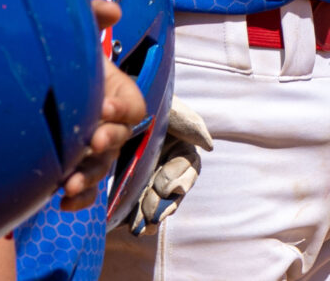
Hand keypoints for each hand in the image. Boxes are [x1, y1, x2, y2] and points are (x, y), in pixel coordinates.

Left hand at [60, 0, 150, 211]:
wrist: (31, 82)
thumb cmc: (62, 57)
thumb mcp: (76, 32)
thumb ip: (93, 16)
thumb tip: (112, 10)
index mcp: (116, 95)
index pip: (133, 107)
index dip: (123, 110)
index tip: (104, 107)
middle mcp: (108, 125)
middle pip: (119, 140)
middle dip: (108, 142)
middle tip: (93, 141)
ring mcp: (91, 150)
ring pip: (100, 169)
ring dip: (89, 178)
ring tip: (70, 184)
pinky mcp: (72, 169)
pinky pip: (84, 191)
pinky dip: (77, 200)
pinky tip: (61, 202)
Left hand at [128, 97, 213, 234]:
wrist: (120, 104)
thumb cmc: (152, 102)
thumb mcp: (172, 109)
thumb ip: (190, 125)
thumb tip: (208, 145)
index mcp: (181, 150)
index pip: (187, 170)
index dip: (179, 180)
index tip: (166, 186)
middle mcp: (167, 166)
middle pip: (172, 193)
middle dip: (164, 205)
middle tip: (153, 214)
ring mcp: (148, 177)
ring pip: (155, 202)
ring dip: (150, 216)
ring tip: (141, 227)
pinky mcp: (128, 184)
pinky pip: (134, 204)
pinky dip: (132, 216)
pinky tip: (125, 225)